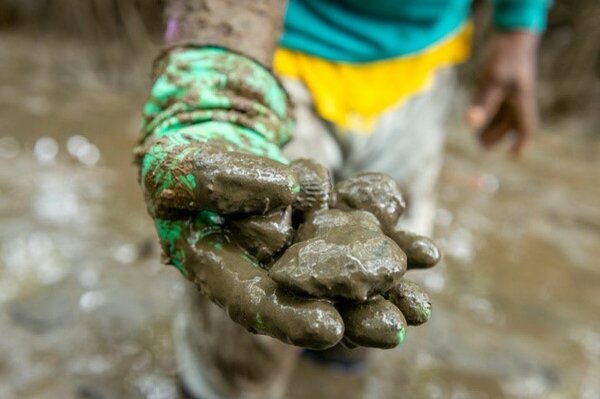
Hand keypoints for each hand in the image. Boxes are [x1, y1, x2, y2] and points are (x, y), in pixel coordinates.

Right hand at [136, 46, 440, 349]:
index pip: (255, 301)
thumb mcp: (183, 169)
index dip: (290, 317)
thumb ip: (225, 181)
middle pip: (311, 296)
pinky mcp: (322, 216)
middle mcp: (265, 265)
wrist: (206, 142)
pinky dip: (389, 235)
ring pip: (343, 268)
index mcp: (224, 270)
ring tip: (421, 307)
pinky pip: (357, 227)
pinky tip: (427, 253)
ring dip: (384, 286)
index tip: (330, 328)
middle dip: (353, 314)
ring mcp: (298, 242)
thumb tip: (290, 192)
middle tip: (394, 330)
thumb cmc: (180, 163)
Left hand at [466, 31, 539, 154]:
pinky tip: (475, 116)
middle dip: (497, 136)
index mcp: (521, 101)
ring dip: (490, 126)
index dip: (522, 142)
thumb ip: (483, 103)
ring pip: (500, 115)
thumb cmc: (506, 57)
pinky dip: (486, 112)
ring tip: (477, 137)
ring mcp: (508, 91)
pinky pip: (493, 103)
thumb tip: (471, 123)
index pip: (526, 127)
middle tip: (481, 145)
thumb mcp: (493, 81)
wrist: (511, 34)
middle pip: (509, 124)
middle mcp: (517, 99)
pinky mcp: (498, 84)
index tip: (513, 155)